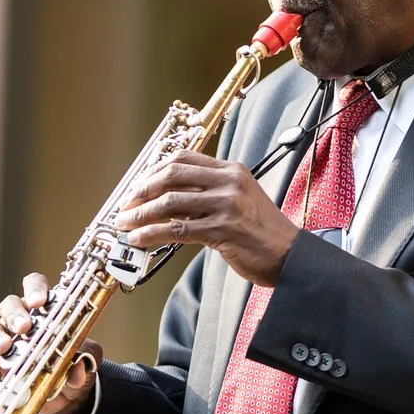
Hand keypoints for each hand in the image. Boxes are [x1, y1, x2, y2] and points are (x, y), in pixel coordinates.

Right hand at [0, 274, 99, 413]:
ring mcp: (5, 341)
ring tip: (4, 346)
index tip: (39, 301)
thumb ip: (87, 357)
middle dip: (15, 314)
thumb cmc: (74, 363)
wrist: (66, 394)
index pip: (35, 285)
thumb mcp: (88, 358)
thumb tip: (78, 369)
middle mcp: (21, 320)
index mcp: (44, 309)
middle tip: (24, 327)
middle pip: (10, 305)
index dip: (35, 288)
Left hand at [112, 152, 300, 285]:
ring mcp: (226, 205)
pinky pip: (176, 229)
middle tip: (125, 205)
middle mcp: (229, 182)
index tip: (138, 185)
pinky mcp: (222, 230)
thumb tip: (166, 200)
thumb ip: (208, 193)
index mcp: (232, 170)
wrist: (289, 256)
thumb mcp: (240, 199)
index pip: (183, 158)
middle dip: (141, 191)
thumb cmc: (262, 232)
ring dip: (140, 214)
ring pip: (170, 203)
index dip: (154, 169)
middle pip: (171, 175)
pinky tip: (139, 239)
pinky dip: (151, 234)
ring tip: (125, 224)